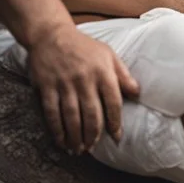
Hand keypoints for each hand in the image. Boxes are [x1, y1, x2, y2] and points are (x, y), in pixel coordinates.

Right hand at [27, 23, 139, 154]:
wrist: (51, 34)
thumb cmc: (83, 46)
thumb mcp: (107, 54)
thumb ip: (123, 74)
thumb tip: (137, 93)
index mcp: (102, 71)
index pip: (113, 102)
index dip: (115, 123)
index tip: (116, 137)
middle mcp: (84, 79)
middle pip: (92, 114)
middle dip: (93, 135)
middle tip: (93, 146)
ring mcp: (64, 84)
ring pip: (72, 117)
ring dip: (76, 137)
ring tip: (79, 149)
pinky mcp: (46, 86)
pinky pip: (52, 113)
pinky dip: (57, 130)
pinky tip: (61, 141)